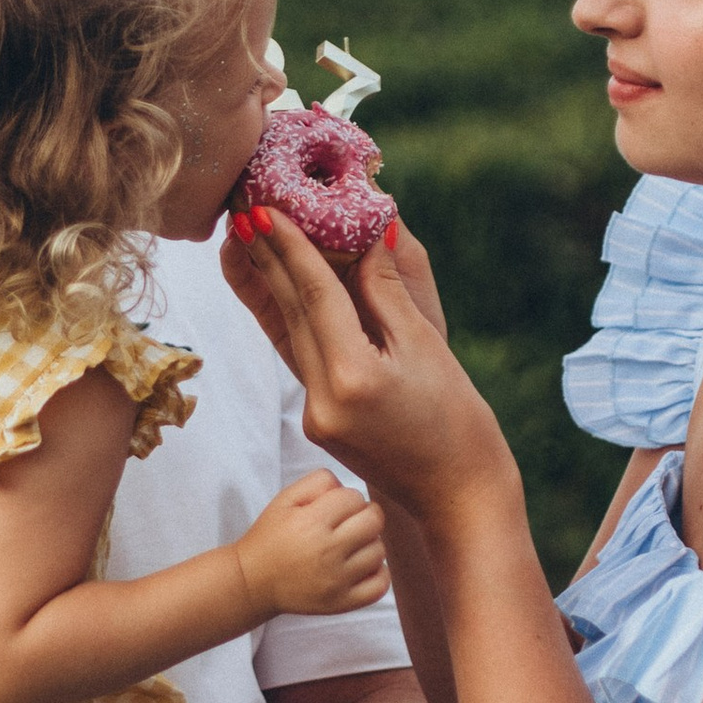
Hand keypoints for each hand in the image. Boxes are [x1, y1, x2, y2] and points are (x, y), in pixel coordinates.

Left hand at [222, 212, 513, 518]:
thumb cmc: (457, 420)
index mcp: (353, 377)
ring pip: (290, 334)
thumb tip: (367, 235)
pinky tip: (283, 286)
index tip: (266, 208)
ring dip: (272, 284)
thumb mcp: (426, 346)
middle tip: (245, 209)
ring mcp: (314, 415)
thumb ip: (388, 291)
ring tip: (253, 238)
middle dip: (267, 257)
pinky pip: (302, 356)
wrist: (457, 494)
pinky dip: (296, 317)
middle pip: (289, 312)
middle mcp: (322, 399)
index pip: (314, 295)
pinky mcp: (316, 422)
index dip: (291, 247)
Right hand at [233, 467, 388, 619]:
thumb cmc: (270, 537)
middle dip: (365, 516)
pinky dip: (377, 573)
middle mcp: (326, 552)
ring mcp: (336, 581)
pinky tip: (361, 566)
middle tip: (351, 523)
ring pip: (378, 551)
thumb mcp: (285, 499)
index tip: (336, 508)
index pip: (354, 498)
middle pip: (374, 522)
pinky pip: (380, 585)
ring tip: (351, 546)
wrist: (253, 582)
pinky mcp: (341, 603)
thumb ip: (318, 482)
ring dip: (369, 544)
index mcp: (311, 523)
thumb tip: (347, 487)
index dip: (347, 499)